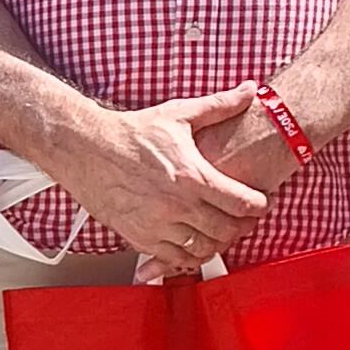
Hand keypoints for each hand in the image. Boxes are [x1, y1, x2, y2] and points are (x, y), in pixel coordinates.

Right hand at [66, 86, 273, 272]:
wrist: (87, 149)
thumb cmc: (131, 134)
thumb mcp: (179, 115)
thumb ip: (219, 106)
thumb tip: (250, 90)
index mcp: (192, 177)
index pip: (241, 203)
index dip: (259, 206)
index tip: (262, 203)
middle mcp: (177, 206)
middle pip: (226, 230)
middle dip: (242, 226)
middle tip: (246, 219)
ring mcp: (158, 226)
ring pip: (203, 249)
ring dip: (218, 243)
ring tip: (221, 230)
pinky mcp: (140, 238)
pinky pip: (175, 259)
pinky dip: (190, 256)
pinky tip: (195, 243)